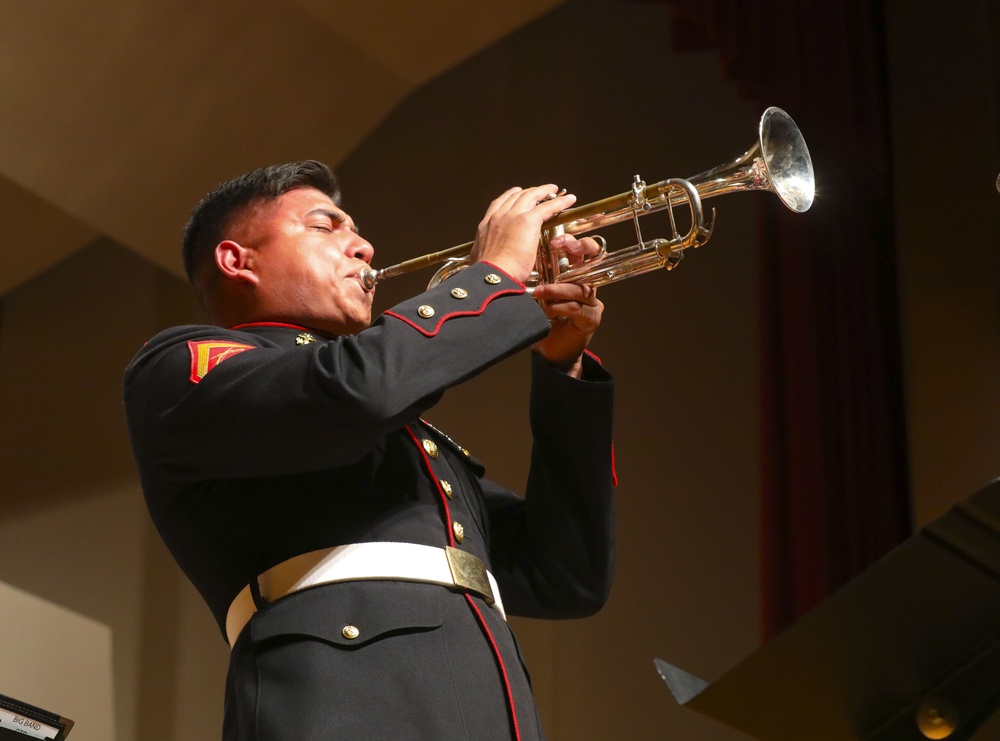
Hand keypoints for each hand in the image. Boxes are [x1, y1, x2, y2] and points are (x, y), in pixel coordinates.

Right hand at [470, 185, 576, 283]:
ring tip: (554, 190)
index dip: (510, 196)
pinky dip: (560, 202)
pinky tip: (569, 200)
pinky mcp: (528, 221)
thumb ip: (489, 253)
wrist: (491, 275)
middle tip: (539, 191)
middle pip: (516, 196)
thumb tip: (491, 258)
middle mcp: (498, 217)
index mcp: (486, 226)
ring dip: (544, 191)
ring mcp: (512, 217)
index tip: (516, 193)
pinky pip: (548, 206)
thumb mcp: (481, 259)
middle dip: (529, 191)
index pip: (499, 204)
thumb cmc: (488, 275)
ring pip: (531, 196)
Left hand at [531, 234, 604, 377]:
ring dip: (558, 289)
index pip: (581, 249)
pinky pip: (577, 308)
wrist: (549, 350)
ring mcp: (592, 301)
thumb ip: (536, 273)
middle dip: (578, 249)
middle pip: (592, 259)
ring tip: (540, 292)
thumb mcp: (537, 290)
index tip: (554, 240)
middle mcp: (587, 283)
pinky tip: (546, 310)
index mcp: (574, 273)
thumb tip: (519, 252)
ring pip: (582, 286)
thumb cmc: (541, 318)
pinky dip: (559, 308)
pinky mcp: (591, 318)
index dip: (571, 241)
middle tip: (559, 247)